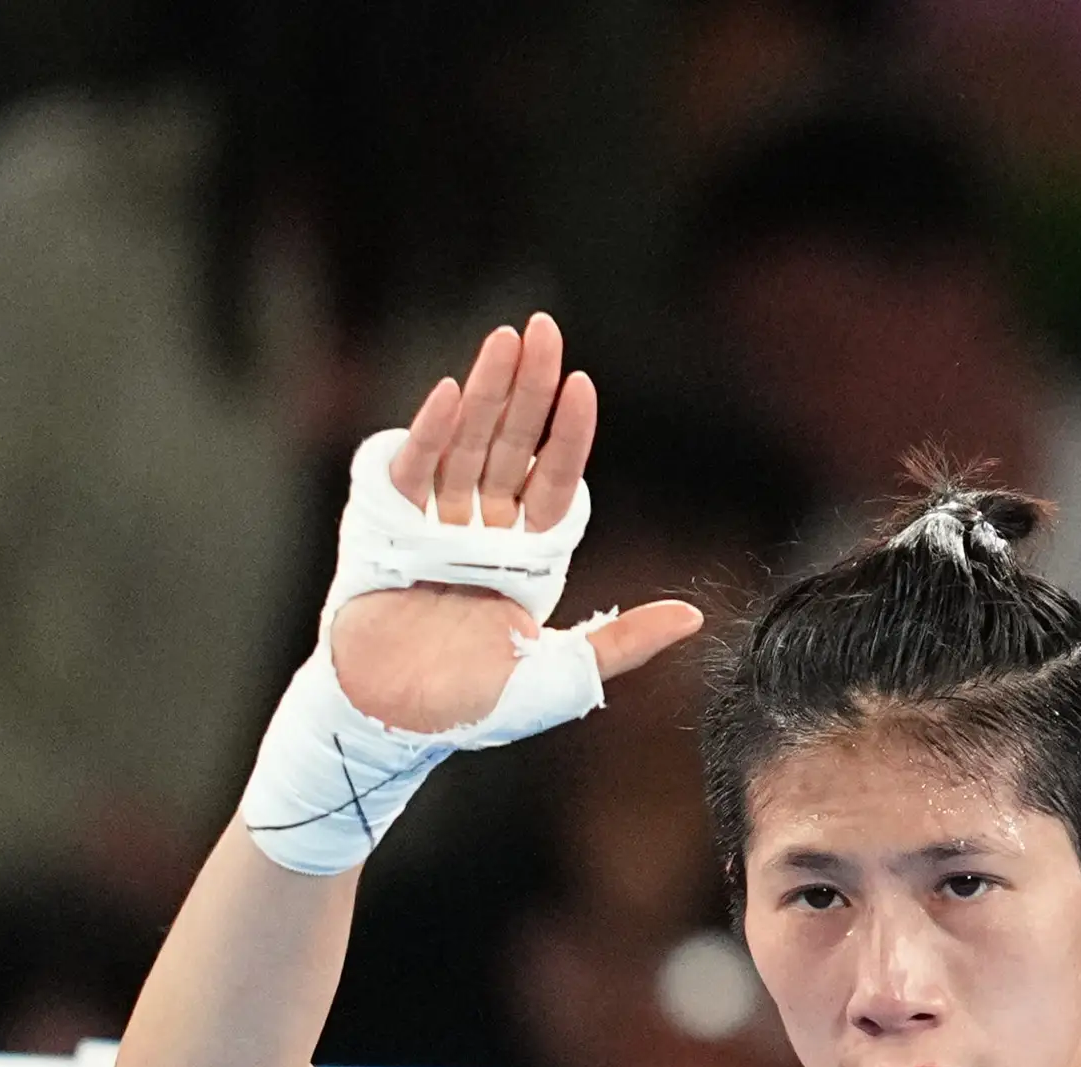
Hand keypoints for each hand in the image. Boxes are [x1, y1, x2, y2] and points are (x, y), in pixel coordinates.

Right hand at [327, 316, 702, 735]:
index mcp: (526, 560)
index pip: (554, 482)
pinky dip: (430, 433)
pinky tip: (449, 392)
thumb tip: (693, 616)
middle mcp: (482, 533)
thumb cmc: (474, 707)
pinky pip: (413, 471)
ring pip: (466, 445)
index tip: (584, 384)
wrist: (394, 724)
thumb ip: (624, 642)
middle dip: (527, 388)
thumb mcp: (564, 677)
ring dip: (484, 392)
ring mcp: (434, 526)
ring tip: (504, 339)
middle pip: (509, 447)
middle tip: (543, 328)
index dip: (568, 436)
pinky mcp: (386, 529)